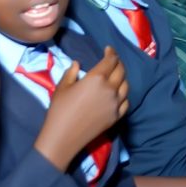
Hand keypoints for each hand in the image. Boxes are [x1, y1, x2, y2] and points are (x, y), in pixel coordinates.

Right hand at [34, 46, 129, 171]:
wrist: (63, 137)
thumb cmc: (59, 110)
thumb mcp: (62, 87)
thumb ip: (71, 72)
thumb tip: (77, 64)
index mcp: (96, 78)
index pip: (110, 60)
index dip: (111, 52)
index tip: (108, 49)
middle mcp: (110, 89)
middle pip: (121, 70)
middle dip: (118, 62)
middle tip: (112, 60)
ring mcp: (115, 103)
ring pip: (126, 85)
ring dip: (122, 77)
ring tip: (115, 76)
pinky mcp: (116, 116)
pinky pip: (126, 101)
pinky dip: (123, 95)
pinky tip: (118, 94)